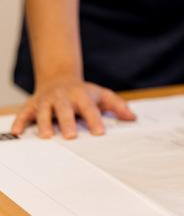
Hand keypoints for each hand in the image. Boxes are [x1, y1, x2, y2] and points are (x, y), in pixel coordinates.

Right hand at [11, 75, 135, 138]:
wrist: (59, 79)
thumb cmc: (83, 93)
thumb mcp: (102, 95)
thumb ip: (118, 106)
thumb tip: (132, 118)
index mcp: (81, 96)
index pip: (90, 108)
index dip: (95, 120)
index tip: (100, 133)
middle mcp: (62, 98)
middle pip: (65, 109)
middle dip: (68, 122)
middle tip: (72, 135)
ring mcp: (46, 101)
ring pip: (43, 111)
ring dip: (44, 123)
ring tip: (47, 136)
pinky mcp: (32, 105)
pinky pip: (24, 113)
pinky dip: (20, 122)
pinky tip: (18, 132)